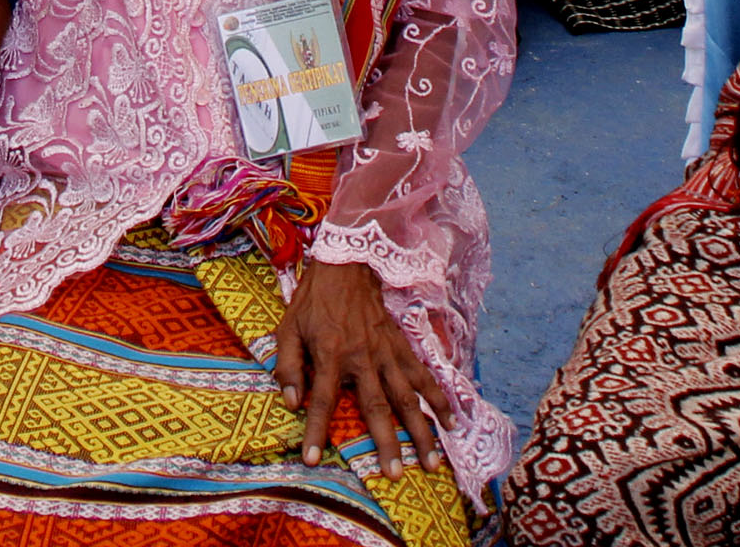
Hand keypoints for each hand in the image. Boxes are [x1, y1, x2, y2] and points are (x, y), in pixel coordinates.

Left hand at [273, 258, 450, 473]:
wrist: (345, 264)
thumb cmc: (312, 300)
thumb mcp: (288, 328)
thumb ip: (287, 365)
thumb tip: (290, 403)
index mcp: (331, 355)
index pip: (322, 401)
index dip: (316, 431)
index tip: (312, 460)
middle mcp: (363, 358)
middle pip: (377, 407)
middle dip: (386, 443)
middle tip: (395, 474)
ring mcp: (386, 353)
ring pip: (408, 397)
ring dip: (421, 430)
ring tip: (433, 461)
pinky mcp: (401, 347)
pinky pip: (423, 375)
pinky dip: (439, 398)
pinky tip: (453, 420)